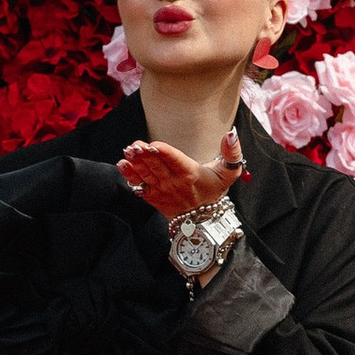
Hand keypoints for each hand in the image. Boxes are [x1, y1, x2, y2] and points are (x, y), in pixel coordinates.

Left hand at [119, 136, 244, 221]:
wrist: (202, 220)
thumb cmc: (213, 191)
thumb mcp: (229, 173)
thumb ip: (232, 153)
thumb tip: (231, 134)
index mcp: (191, 173)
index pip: (175, 160)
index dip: (164, 152)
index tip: (154, 144)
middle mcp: (174, 182)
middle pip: (157, 165)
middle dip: (145, 155)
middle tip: (135, 145)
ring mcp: (161, 190)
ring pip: (146, 174)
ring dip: (135, 162)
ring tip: (128, 151)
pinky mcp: (152, 196)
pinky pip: (139, 185)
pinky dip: (129, 175)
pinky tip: (122, 164)